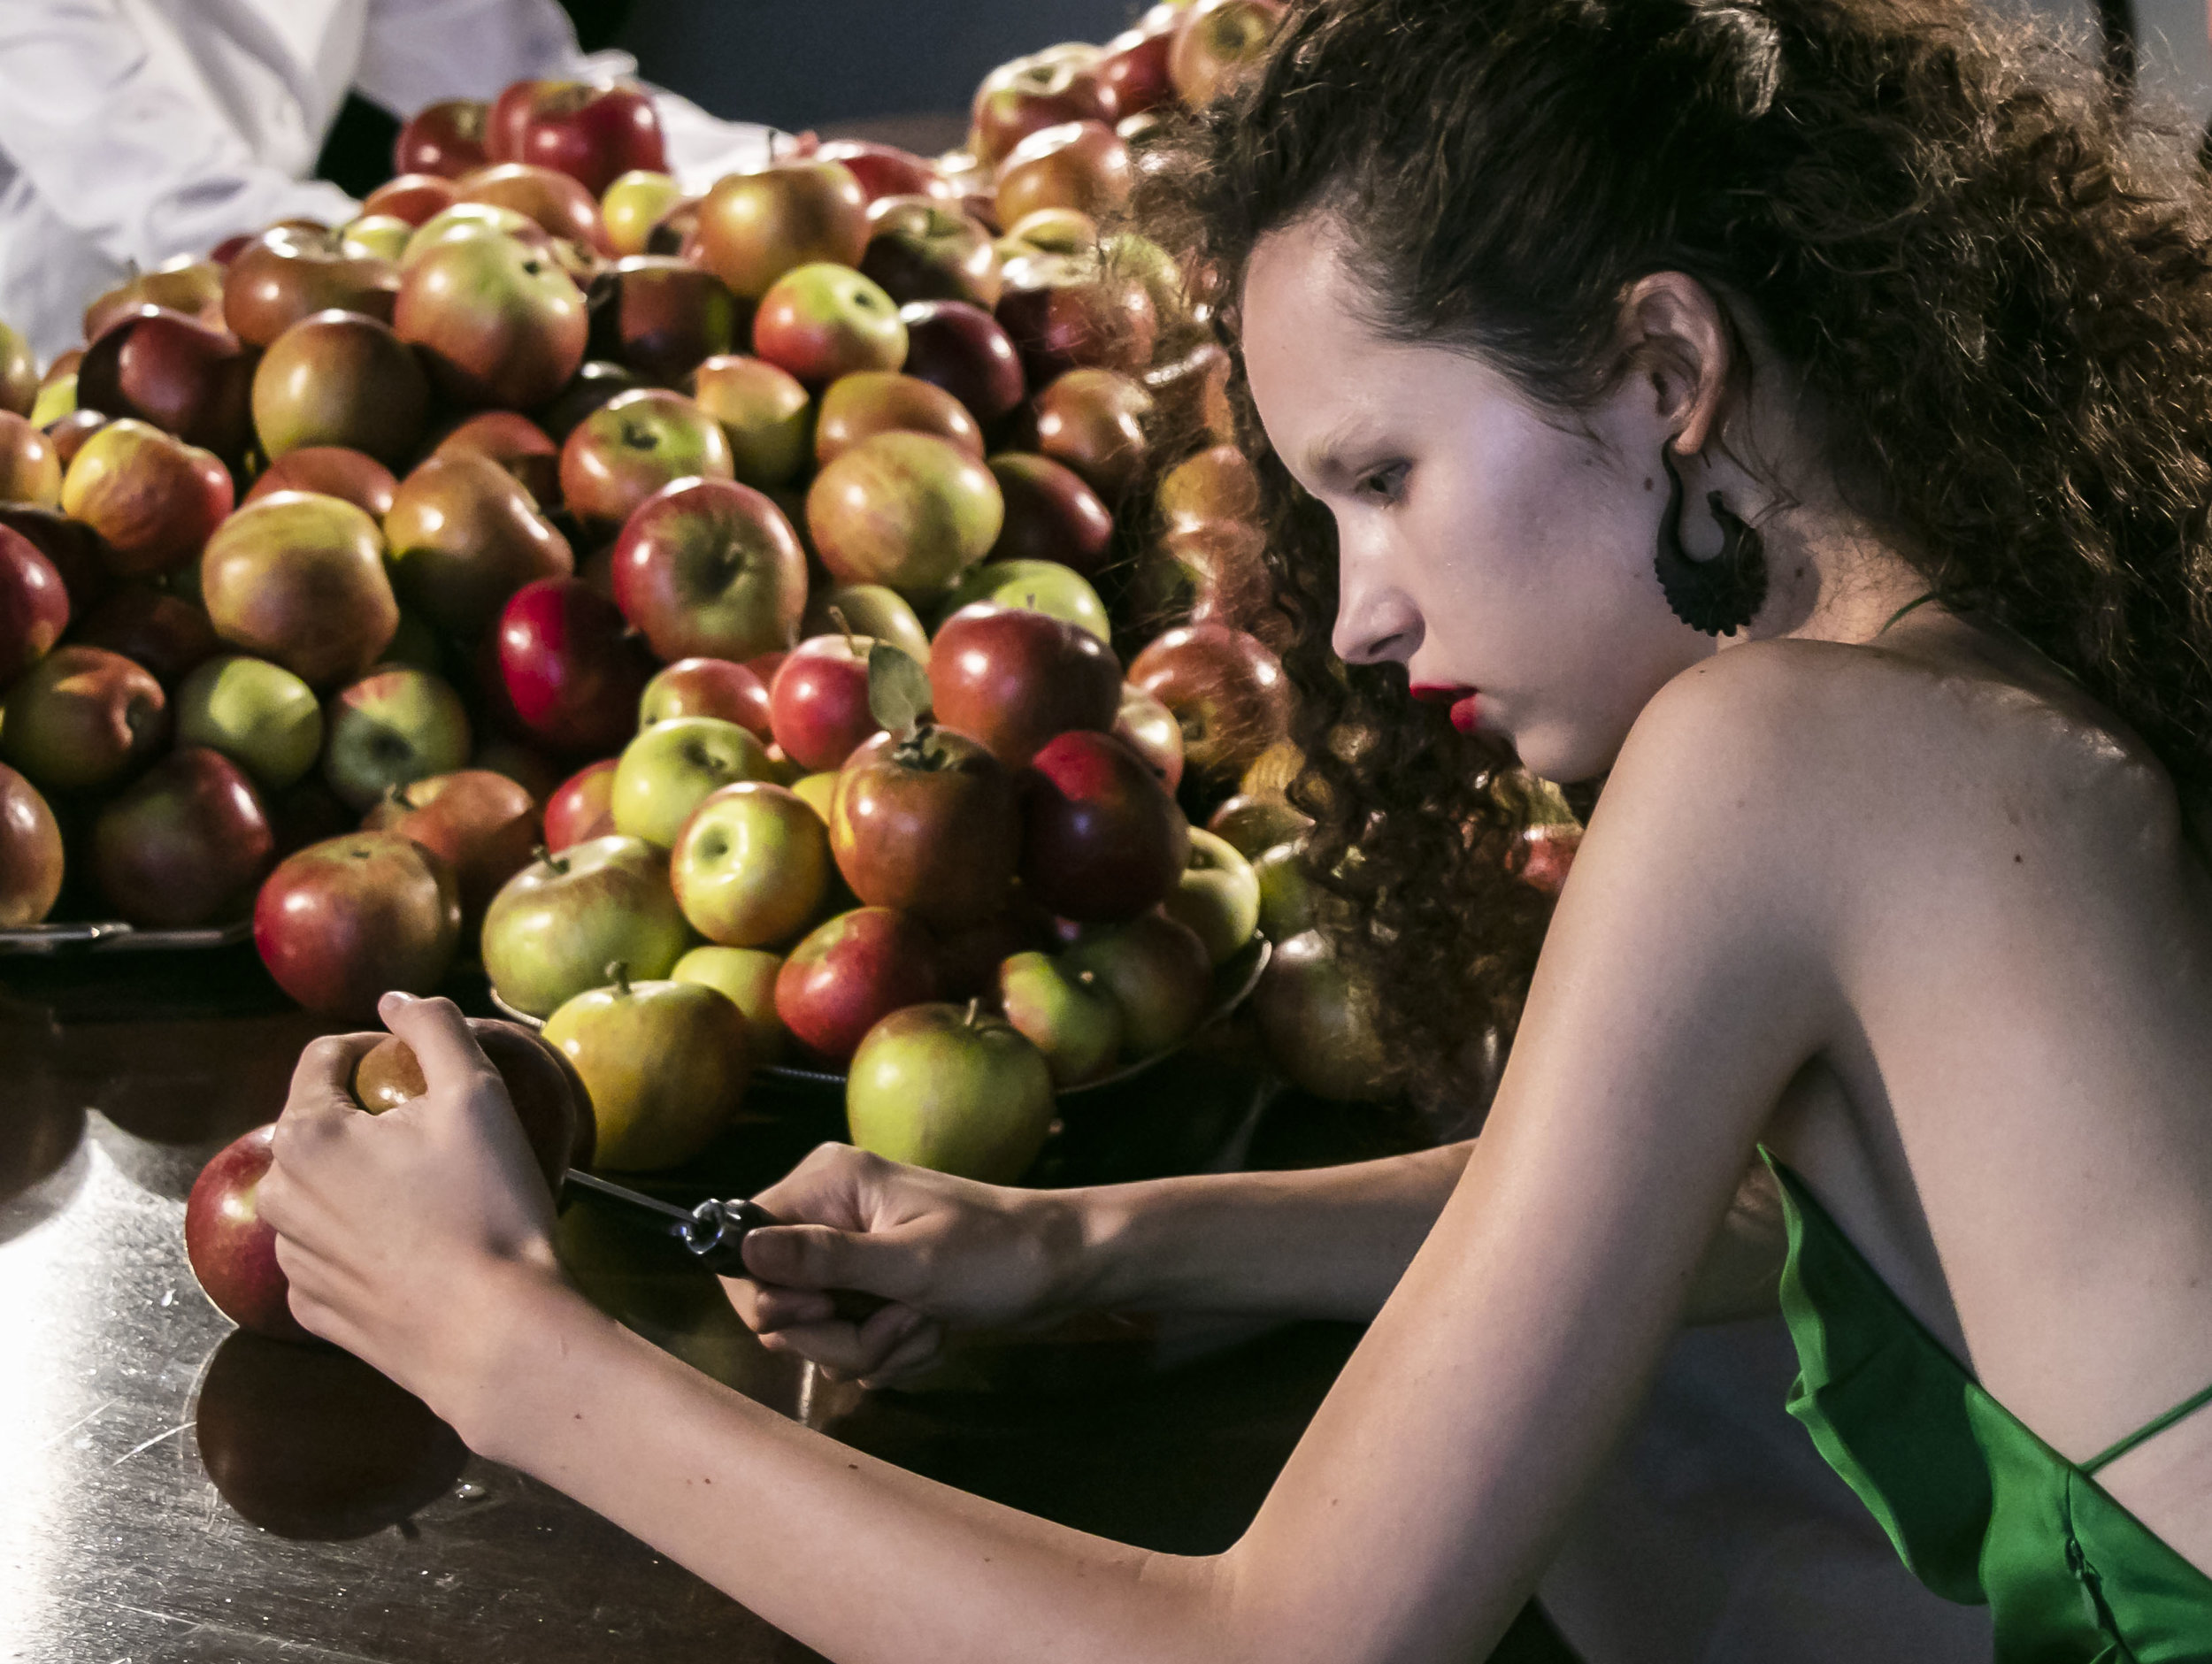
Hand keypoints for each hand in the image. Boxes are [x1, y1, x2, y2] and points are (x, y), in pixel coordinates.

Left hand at [258, 993, 570, 1432]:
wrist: (493, 1334)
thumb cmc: (487, 1208)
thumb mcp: (476, 1095)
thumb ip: (433, 1026)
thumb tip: (396, 998)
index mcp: (307, 1135)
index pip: (325, 1057)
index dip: (378, 1047)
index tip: (425, 1066)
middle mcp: (279, 1194)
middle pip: (322, 1125)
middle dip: (372, 1118)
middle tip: (441, 1135)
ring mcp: (291, 1259)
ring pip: (325, 1190)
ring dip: (367, 1179)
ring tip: (436, 1195)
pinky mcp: (311, 1310)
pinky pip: (333, 1251)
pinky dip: (366, 1239)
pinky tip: (419, 1248)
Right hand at [727, 1145, 1086, 1388]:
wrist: (1064, 1268)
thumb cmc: (998, 1255)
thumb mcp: (912, 1262)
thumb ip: (825, 1258)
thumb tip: (741, 1248)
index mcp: (829, 1185)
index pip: (743, 1247)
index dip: (770, 1298)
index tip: (821, 1313)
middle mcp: (828, 1214)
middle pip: (775, 1304)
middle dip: (835, 1336)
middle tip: (895, 1324)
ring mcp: (850, 1256)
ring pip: (814, 1335)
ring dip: (870, 1348)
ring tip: (923, 1324)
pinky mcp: (872, 1292)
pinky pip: (848, 1344)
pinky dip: (889, 1352)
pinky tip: (931, 1331)